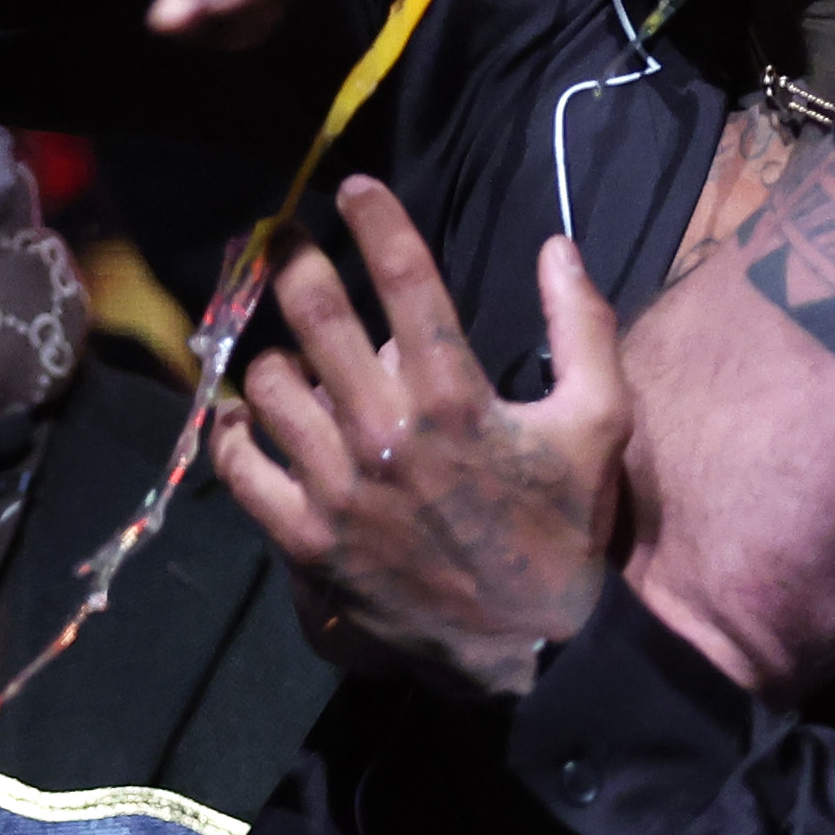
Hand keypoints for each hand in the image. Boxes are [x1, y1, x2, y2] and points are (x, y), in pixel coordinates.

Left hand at [212, 178, 627, 697]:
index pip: (405, 282)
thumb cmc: (566, 528)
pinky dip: (235, 436)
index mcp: (457, 399)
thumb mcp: (599, 422)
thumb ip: (584, 327)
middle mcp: (387, 435)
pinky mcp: (308, 540)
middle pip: (316, 317)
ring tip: (285, 352)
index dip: (377, 221)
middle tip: (285, 240)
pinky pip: (242, 469)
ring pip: (270, 387)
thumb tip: (557, 246)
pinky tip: (243, 421)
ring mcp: (340, 490)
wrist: (535, 646)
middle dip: (295, 262)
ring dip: (274, 356)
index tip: (353, 187)